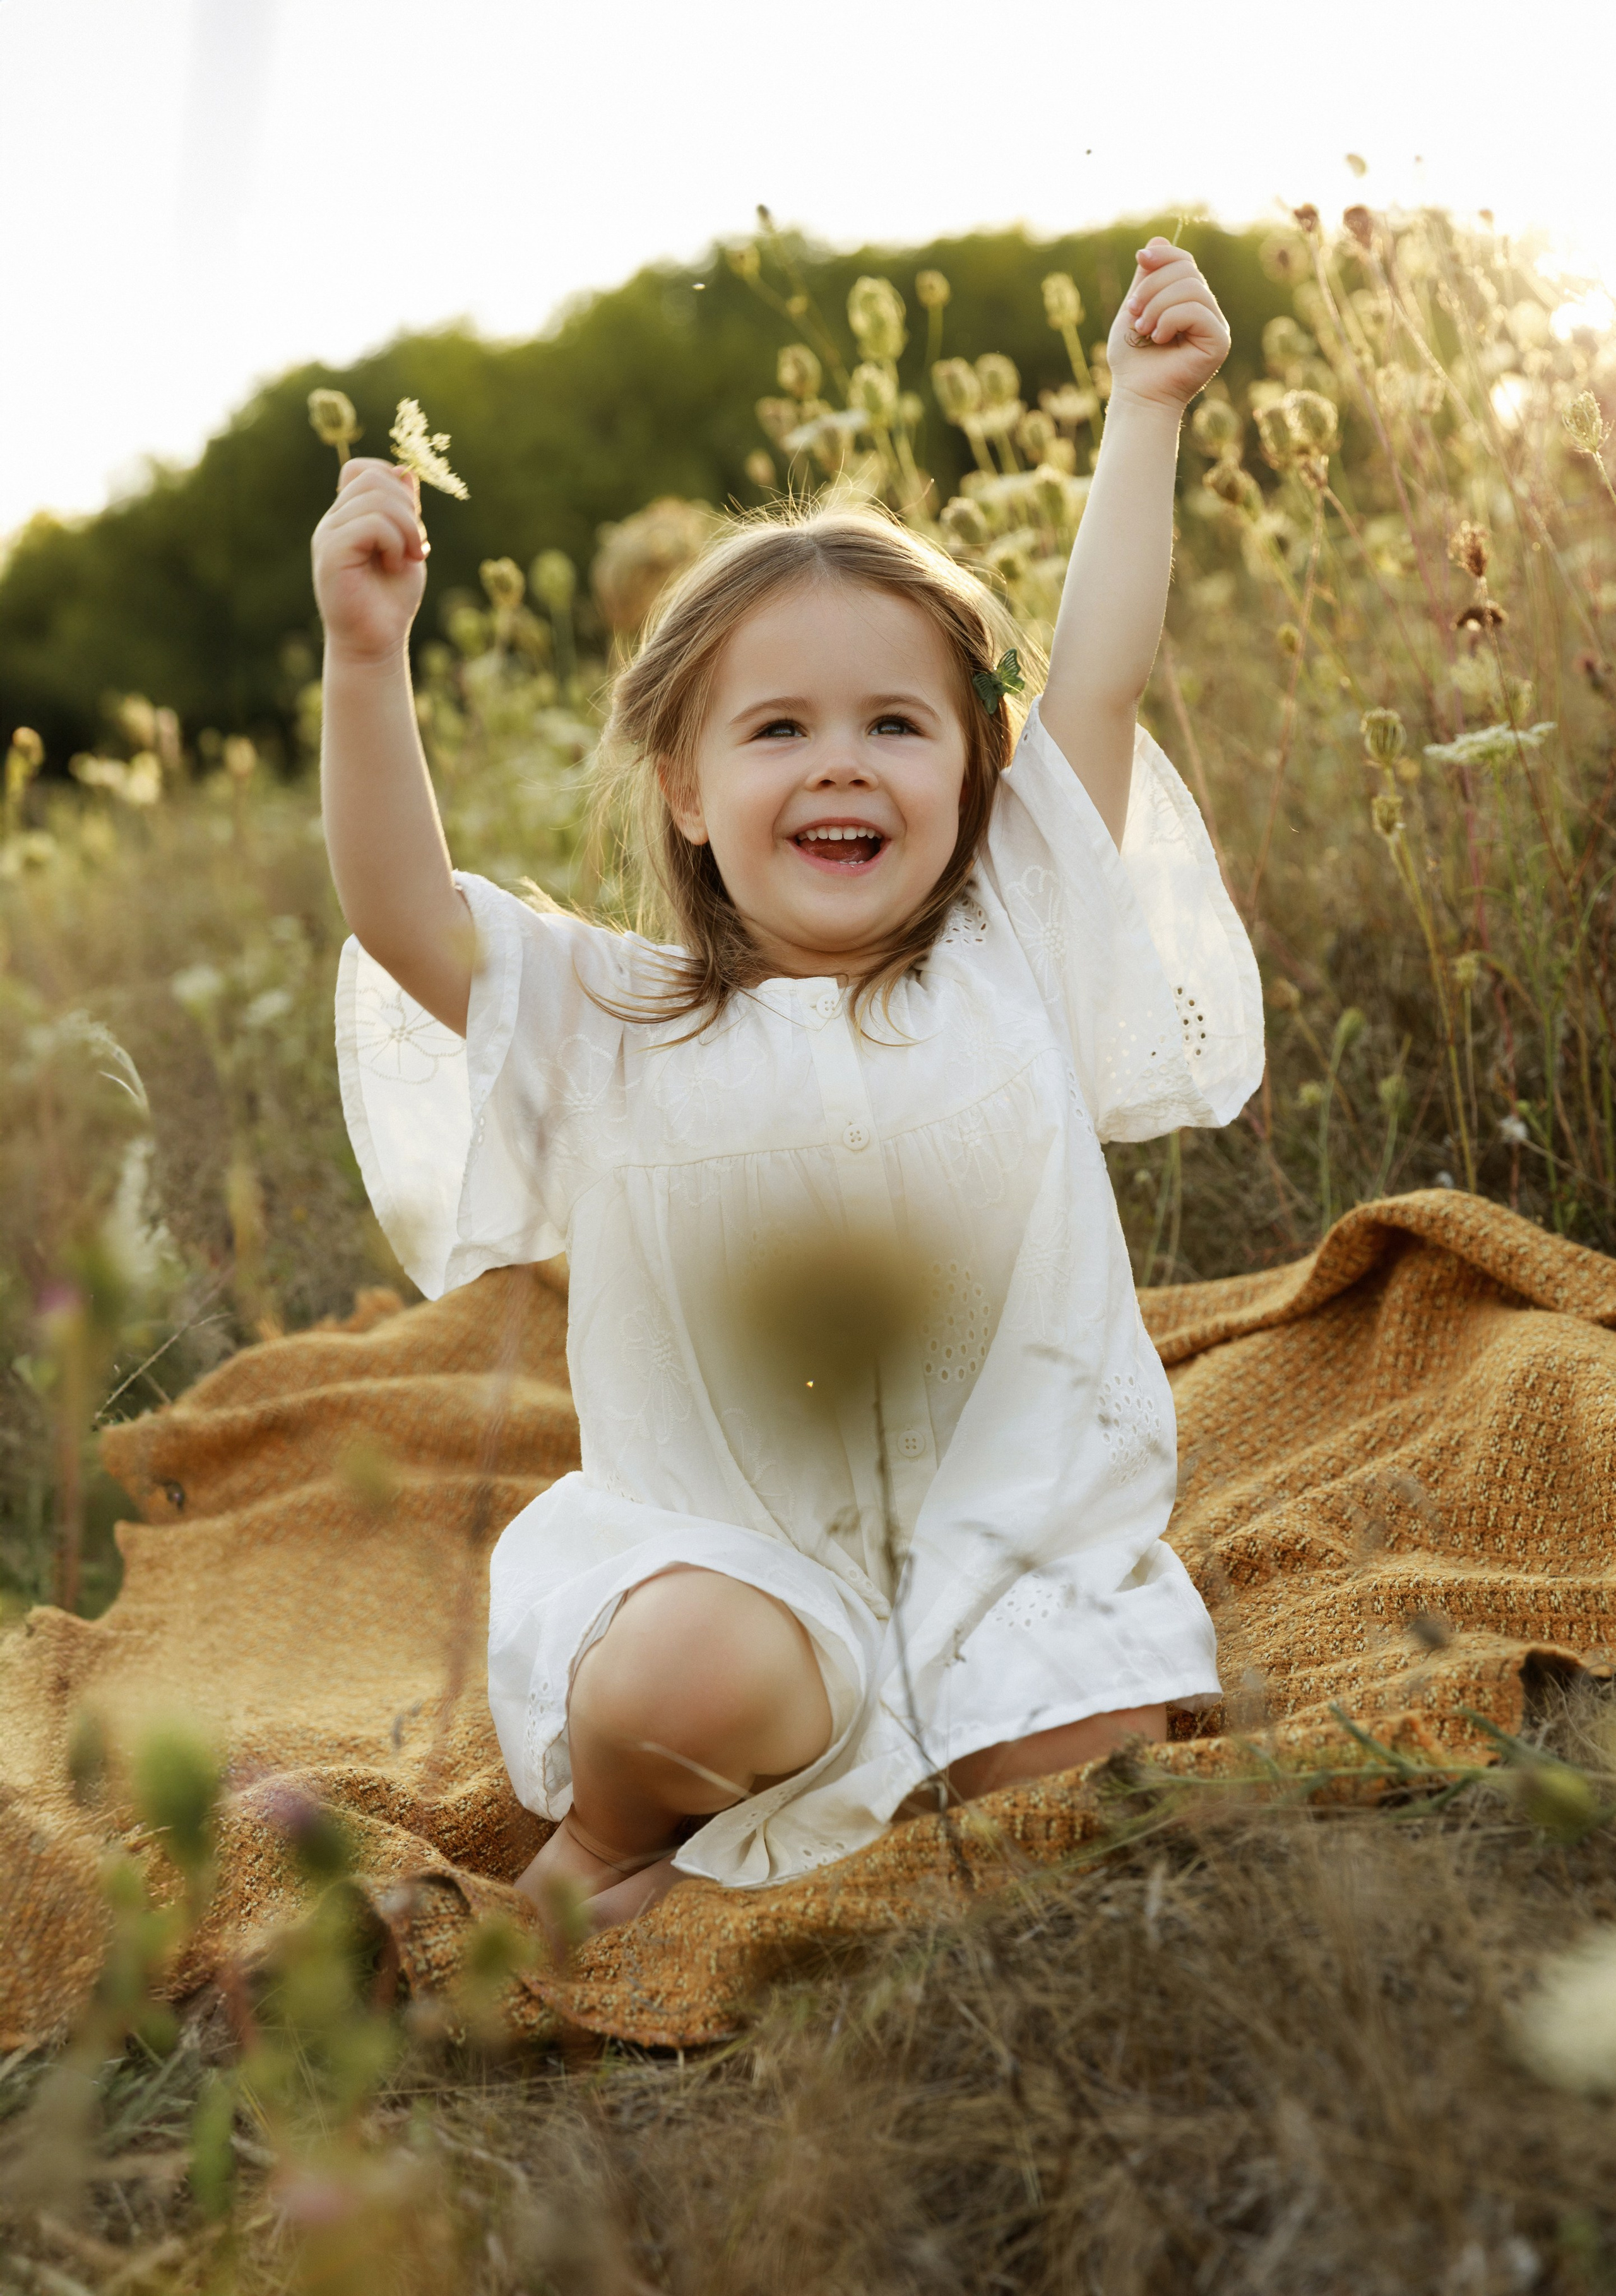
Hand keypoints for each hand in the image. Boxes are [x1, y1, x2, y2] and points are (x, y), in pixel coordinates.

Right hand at [311, 458, 428, 665]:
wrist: (375, 644)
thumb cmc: (390, 600)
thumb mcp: (408, 546)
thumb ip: (406, 511)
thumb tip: (405, 471)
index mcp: (347, 517)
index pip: (362, 470)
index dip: (393, 483)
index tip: (412, 520)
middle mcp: (333, 522)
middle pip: (372, 479)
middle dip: (408, 508)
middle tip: (419, 546)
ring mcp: (328, 536)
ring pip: (375, 499)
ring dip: (406, 528)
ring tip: (409, 557)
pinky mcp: (331, 554)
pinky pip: (370, 524)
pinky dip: (394, 542)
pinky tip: (395, 566)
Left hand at [1106, 237, 1230, 410]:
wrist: (1137, 396)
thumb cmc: (1133, 359)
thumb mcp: (1135, 309)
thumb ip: (1147, 278)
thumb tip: (1159, 240)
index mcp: (1189, 301)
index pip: (1185, 262)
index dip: (1164, 255)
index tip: (1140, 259)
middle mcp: (1207, 311)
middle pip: (1187, 271)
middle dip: (1153, 286)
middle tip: (1134, 313)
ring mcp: (1216, 325)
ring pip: (1191, 288)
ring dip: (1158, 305)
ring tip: (1143, 329)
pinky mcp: (1220, 341)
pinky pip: (1198, 310)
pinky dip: (1170, 320)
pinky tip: (1159, 338)